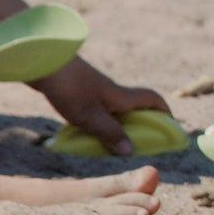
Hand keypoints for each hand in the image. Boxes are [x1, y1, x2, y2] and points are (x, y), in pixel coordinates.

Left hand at [30, 57, 170, 155]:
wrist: (44, 63)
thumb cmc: (71, 89)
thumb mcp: (91, 116)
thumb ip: (110, 133)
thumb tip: (130, 150)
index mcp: (123, 97)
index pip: (153, 100)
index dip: (165, 112)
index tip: (169, 127)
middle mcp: (114, 93)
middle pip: (136, 107)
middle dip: (141, 123)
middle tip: (139, 142)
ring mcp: (97, 91)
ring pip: (115, 109)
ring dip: (118, 124)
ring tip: (110, 143)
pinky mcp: (81, 92)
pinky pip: (98, 109)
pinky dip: (100, 121)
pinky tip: (86, 132)